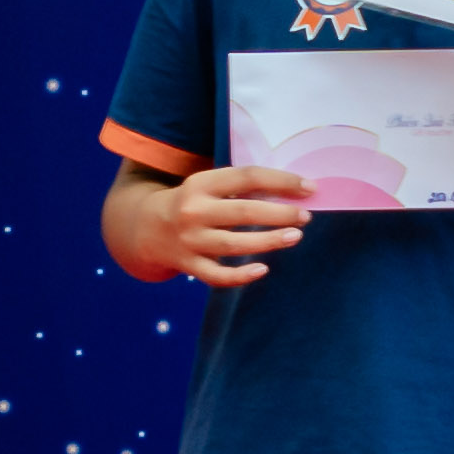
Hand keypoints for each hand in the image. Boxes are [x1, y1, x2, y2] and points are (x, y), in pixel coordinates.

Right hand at [161, 164, 312, 286]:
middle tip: (305, 216)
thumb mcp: (209, 185)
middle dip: (278, 214)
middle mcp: (193, 211)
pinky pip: (215, 275)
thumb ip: (242, 186)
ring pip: (233, 244)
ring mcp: (189, 240)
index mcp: (200, 184)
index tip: (310, 188)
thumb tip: (297, 191)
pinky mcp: (187, 264)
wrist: (143, 228)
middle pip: (242, 212)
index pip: (246, 177)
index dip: (281, 181)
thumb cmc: (193, 203)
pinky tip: (262, 270)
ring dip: (267, 241)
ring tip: (294, 237)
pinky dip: (239, 276)